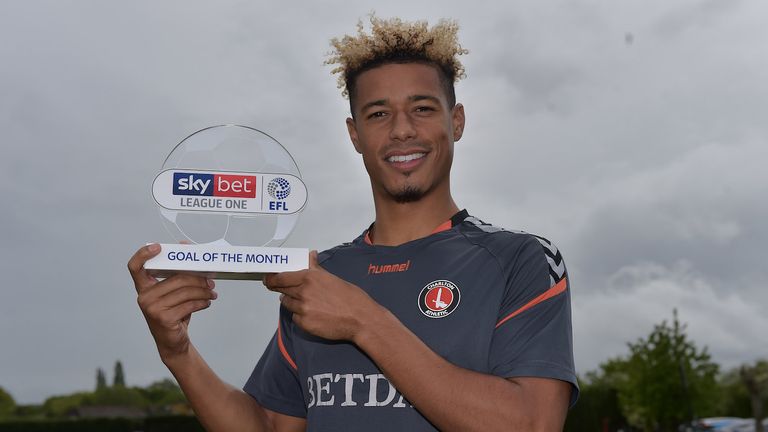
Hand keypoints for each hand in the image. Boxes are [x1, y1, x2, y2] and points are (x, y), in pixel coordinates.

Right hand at [127, 244, 217, 361]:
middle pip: (176, 278)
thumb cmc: (173, 312)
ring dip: (204, 291)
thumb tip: (186, 247)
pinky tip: (207, 302)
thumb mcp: (173, 293)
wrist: (172, 342)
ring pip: (186, 291)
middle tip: (211, 280)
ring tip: (212, 292)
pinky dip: (202, 302)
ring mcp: (152, 308)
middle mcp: (144, 297)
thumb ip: (177, 272)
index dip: (143, 254)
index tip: (158, 246)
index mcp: (143, 287)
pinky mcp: (163, 318)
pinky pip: (189, 304)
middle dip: (198, 278)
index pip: (135, 267)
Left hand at [263, 251, 380, 341]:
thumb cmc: (351, 298)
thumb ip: (316, 268)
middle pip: (281, 290)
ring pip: (287, 304)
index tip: (267, 278)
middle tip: (278, 288)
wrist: (360, 319)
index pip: (281, 277)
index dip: (272, 278)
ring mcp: (303, 309)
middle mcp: (303, 292)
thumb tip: (310, 255)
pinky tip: (313, 314)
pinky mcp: (305, 323)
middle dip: (279, 289)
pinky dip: (300, 315)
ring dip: (292, 302)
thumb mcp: (332, 278)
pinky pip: (295, 317)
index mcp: (310, 277)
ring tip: (306, 302)